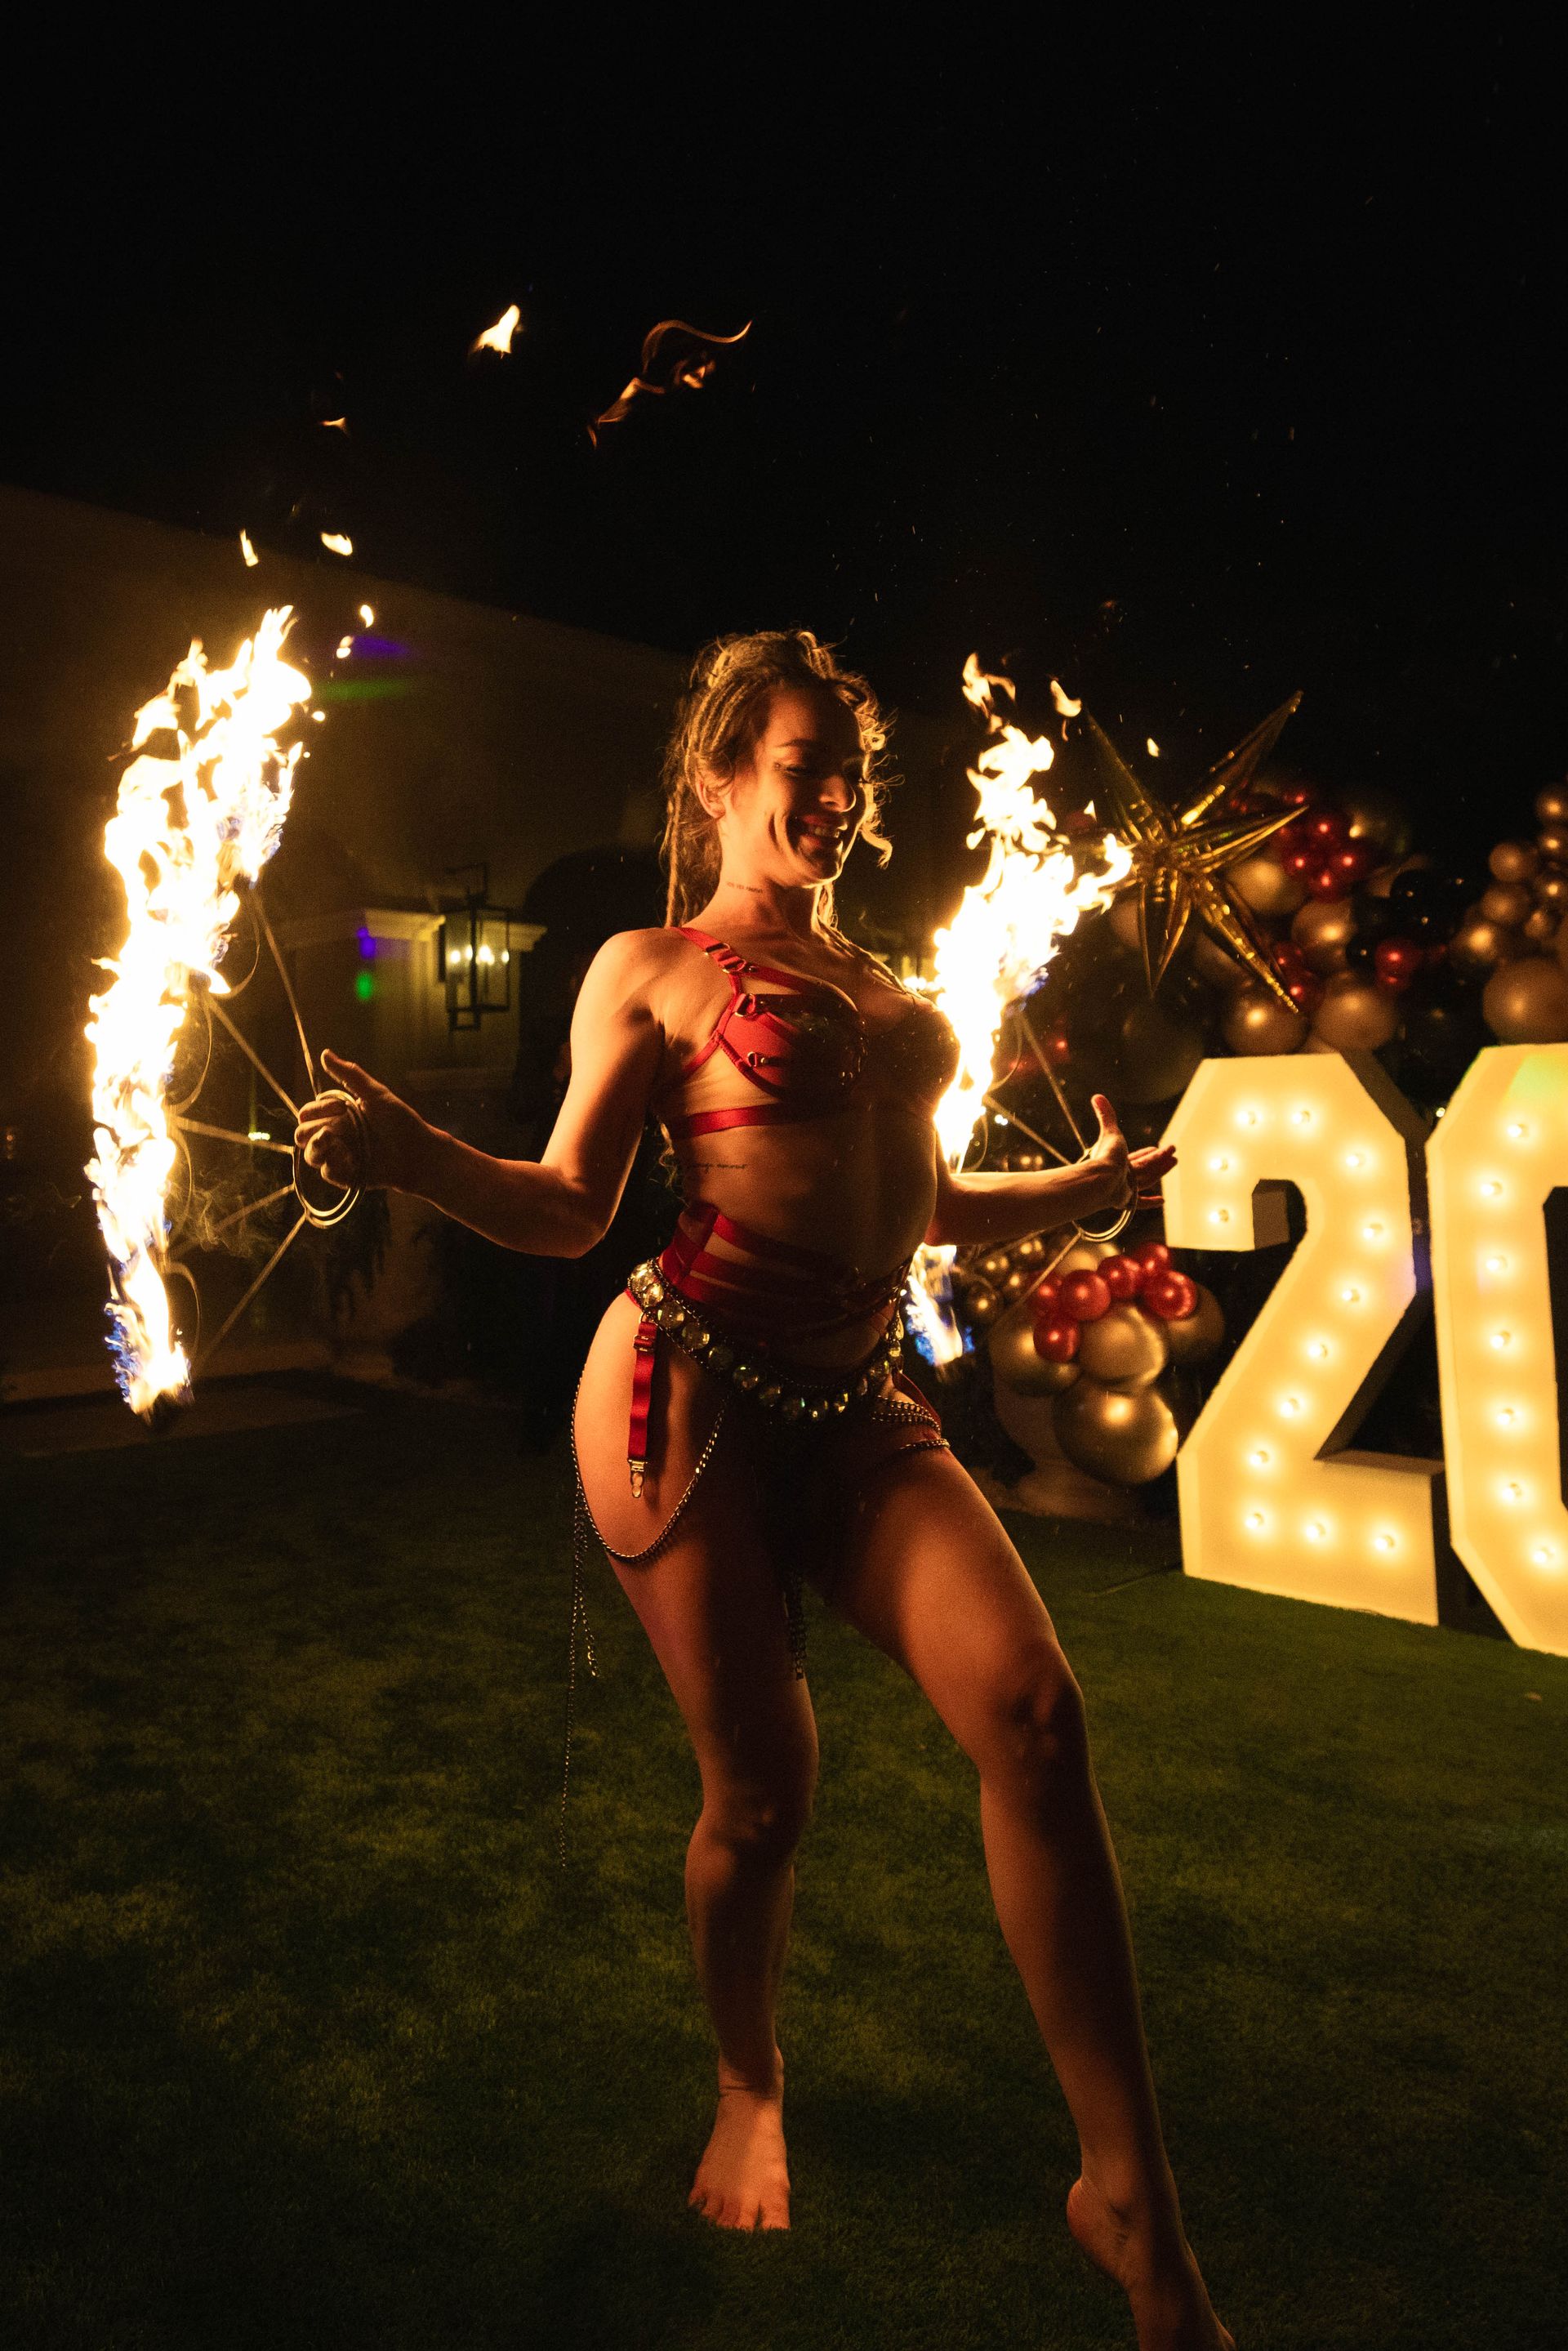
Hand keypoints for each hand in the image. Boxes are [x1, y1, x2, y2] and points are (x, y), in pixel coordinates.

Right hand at [293, 1050, 430, 1192]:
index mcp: (338, 1116)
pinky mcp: (348, 1176)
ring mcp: (340, 1157)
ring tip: (336, 1144)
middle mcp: (335, 1136)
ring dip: (317, 1149)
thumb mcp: (376, 1094)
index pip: (308, 1113)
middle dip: (309, 1131)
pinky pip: (328, 1173)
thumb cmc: (401, 1121)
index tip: (341, 1107)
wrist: (419, 1152)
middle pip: (302, 1135)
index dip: (317, 1109)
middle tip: (333, 1130)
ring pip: (311, 1155)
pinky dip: (335, 1166)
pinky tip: (352, 1160)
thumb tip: (324, 1053)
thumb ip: (350, 1075)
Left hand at [1083, 1094, 1178, 1211]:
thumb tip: (1097, 1096)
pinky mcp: (1128, 1199)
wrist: (1103, 1178)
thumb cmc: (1106, 1156)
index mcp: (1119, 1161)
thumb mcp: (1110, 1132)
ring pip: (1148, 1178)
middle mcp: (1122, 1176)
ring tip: (1175, 1160)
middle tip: (1172, 1153)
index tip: (1156, 1148)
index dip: (1146, 1153)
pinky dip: (1150, 1201)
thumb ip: (1106, 1115)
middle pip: (1145, 1167)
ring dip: (1161, 1169)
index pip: (1136, 1157)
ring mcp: (1126, 1188)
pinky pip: (1141, 1202)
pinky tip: (1161, 1201)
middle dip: (1158, 1159)